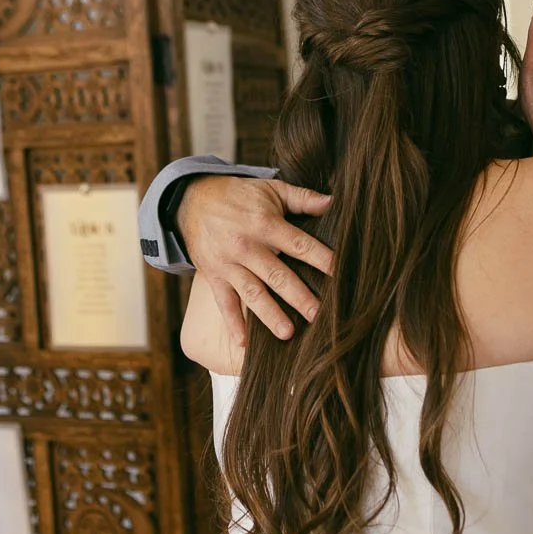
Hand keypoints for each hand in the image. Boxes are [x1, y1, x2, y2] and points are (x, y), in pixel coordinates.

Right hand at [178, 175, 332, 343]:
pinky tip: (244, 343)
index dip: (320, 259)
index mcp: (265, 224)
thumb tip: (333, 201)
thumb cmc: (238, 195)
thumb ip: (302, 198)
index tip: (340, 274)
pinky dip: (232, 323)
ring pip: (252, 293)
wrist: (192, 201)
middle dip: (299, 296)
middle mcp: (246, 246)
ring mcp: (228, 264)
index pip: (298, 245)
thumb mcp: (270, 189)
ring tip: (288, 334)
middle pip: (277, 274)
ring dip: (270, 314)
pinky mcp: (214, 277)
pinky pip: (224, 303)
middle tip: (319, 315)